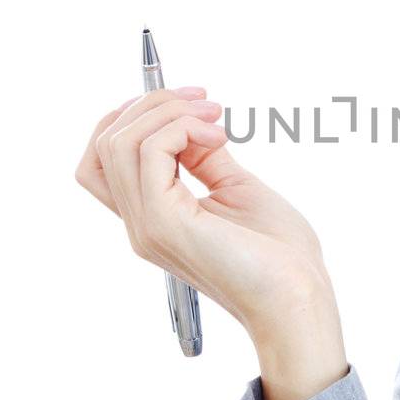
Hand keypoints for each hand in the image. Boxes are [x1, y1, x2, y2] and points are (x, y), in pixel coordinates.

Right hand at [73, 87, 337, 341]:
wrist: (298, 298)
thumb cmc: (280, 255)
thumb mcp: (237, 188)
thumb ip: (206, 157)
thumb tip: (191, 121)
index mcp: (153, 218)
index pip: (101, 161)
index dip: (129, 118)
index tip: (183, 102)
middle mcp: (140, 224)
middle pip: (105, 143)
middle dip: (152, 104)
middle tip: (206, 103)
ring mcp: (147, 226)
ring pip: (118, 142)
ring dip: (168, 111)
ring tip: (215, 119)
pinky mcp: (164, 223)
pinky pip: (148, 153)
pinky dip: (179, 128)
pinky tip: (217, 138)